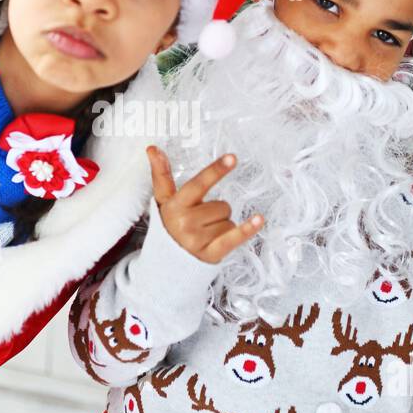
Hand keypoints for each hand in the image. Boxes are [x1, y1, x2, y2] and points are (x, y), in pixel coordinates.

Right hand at [147, 146, 262, 263]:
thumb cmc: (170, 225)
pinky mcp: (210, 254)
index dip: (216, 170)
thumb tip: (153, 148)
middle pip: (221, 205)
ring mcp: (197, 240)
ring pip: (229, 221)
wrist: (166, 264)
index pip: (199, 184)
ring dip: (222, 226)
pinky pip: (234, 238)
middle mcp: (185, 223)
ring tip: (206, 234)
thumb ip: (161, 175)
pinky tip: (258, 219)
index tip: (232, 158)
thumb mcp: (164, 201)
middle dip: (216, 211)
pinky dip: (247, 229)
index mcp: (174, 206)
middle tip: (201, 221)